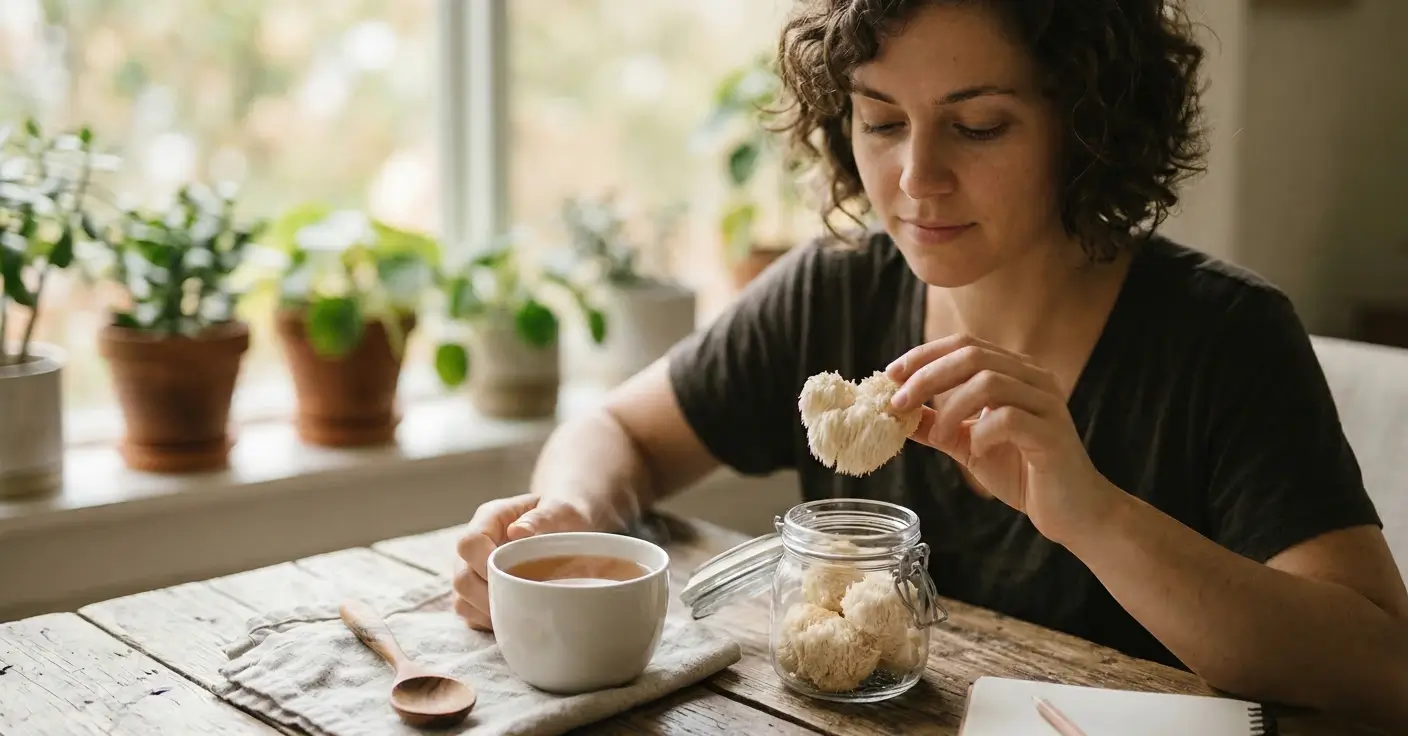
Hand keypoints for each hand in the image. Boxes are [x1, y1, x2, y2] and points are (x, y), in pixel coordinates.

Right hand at [452, 494, 591, 630]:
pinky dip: (487, 621)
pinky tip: (513, 618)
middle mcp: (475, 545)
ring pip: (461, 599)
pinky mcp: (478, 590)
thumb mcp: (559, 509)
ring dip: (486, 612)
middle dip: (487, 596)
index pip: (469, 543)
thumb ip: (541, 517)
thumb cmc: (562, 514)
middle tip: (519, 603)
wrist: (566, 524)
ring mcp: (473, 569)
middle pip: (461, 577)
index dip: (483, 564)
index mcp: (489, 519)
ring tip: (518, 613)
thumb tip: (517, 531)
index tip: (512, 576)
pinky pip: (471, 613)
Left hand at [886, 334, 1122, 543]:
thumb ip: (938, 426)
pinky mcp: (1052, 434)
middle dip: (927, 376)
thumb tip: (899, 413)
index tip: (891, 375)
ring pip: (989, 382)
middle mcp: (1034, 378)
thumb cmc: (1024, 473)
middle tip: (900, 403)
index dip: (924, 355)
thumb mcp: (970, 445)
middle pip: (972, 355)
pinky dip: (982, 432)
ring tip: (939, 438)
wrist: (1072, 512)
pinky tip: (977, 450)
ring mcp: (1047, 403)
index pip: (964, 345)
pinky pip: (1009, 418)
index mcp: (1015, 373)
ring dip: (951, 409)